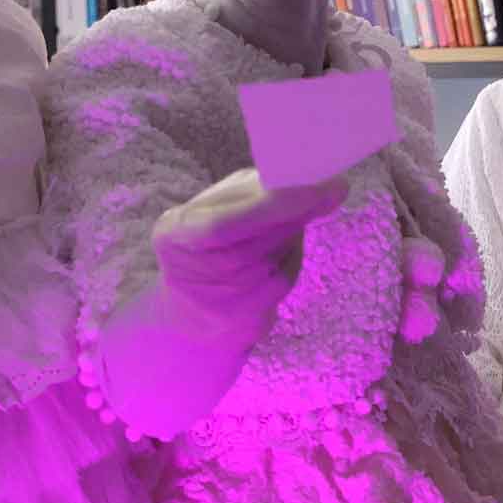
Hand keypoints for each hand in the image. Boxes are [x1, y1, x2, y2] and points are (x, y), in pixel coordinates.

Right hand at [150, 168, 346, 343]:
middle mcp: (190, 273)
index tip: (315, 188)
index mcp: (173, 234)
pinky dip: (290, 259)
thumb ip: (251, 191)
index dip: (272, 206)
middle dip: (296, 213)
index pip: (225, 223)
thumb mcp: (212, 207)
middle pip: (256, 242)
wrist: (190, 308)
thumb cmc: (207, 242)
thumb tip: (312, 181)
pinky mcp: (242, 320)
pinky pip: (281, 281)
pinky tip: (282, 251)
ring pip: (274, 261)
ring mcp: (216, 303)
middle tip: (329, 189)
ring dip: (292, 235)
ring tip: (290, 221)